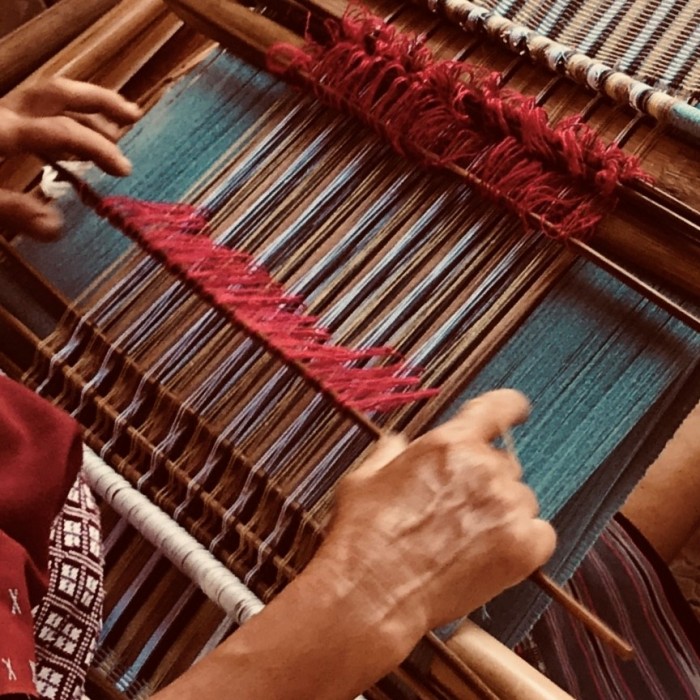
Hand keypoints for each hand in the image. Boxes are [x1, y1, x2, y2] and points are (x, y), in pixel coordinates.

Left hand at [0, 77, 141, 238]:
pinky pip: (34, 116)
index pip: (63, 130)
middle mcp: (4, 114)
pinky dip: (61, 124)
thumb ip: (15, 212)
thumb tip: (56, 226)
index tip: (125, 170)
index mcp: (2, 131)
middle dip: (99, 101)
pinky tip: (75, 147)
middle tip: (134, 115)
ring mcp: (0, 116)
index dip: (97, 147)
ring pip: (48, 101)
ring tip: (115, 131)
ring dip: (84, 113)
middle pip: (58, 93)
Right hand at [319, 389, 555, 654]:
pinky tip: (491, 556)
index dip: (510, 408)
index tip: (516, 412)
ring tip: (465, 541)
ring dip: (501, 514)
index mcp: (448, 443)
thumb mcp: (365, 477)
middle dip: (484, 482)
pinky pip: (540, 534)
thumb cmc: (363, 534)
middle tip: (455, 511)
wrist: (373, 592)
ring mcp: (507, 507)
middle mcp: (483, 467)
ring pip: (521, 500)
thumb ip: (392, 452)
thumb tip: (400, 443)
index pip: (498, 408)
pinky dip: (523, 543)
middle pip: (504, 464)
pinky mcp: (524, 548)